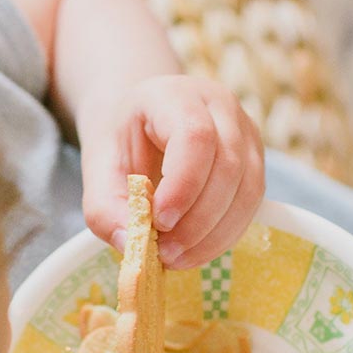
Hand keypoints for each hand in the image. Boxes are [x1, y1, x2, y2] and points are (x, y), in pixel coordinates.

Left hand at [78, 75, 265, 269]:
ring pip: (247, 188)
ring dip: (214, 234)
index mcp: (175, 95)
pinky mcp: (255, 161)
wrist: (142, 124)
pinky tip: (196, 251)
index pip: (195, 136)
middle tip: (165, 252)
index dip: (183, 185)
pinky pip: (251, 204)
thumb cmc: (121, 143)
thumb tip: (130, 245)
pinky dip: (225, 235)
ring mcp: (245, 132)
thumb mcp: (97, 170)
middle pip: (228, 165)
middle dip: (198, 220)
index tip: (159, 222)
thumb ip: (104, 207)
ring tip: (177, 257)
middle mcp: (220, 106)